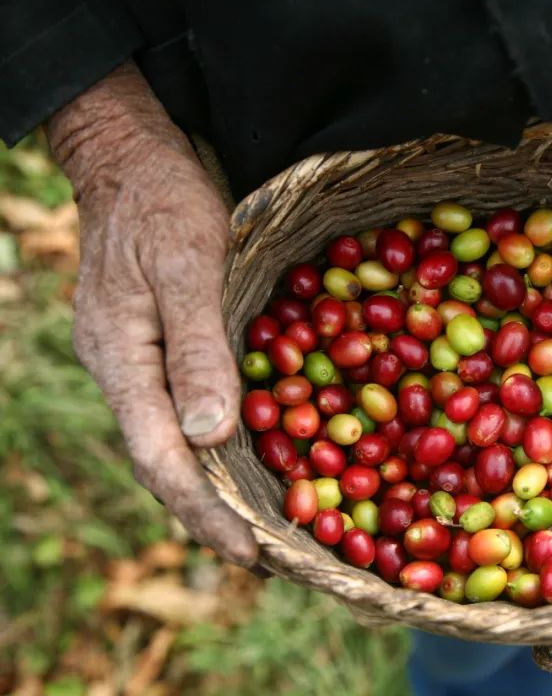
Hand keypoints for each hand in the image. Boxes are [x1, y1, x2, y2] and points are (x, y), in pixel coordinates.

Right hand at [47, 63, 256, 564]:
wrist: (134, 158)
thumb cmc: (162, 204)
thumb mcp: (187, 268)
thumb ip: (197, 350)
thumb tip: (211, 437)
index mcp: (122, 362)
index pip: (162, 458)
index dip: (204, 510)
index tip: (249, 553)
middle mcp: (129, 373)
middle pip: (168, 461)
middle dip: (213, 513)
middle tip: (267, 556)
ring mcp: (144, 361)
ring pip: (179, 440)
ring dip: (220, 484)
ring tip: (266, 524)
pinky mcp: (167, 345)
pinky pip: (192, 407)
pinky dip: (224, 440)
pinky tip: (257, 453)